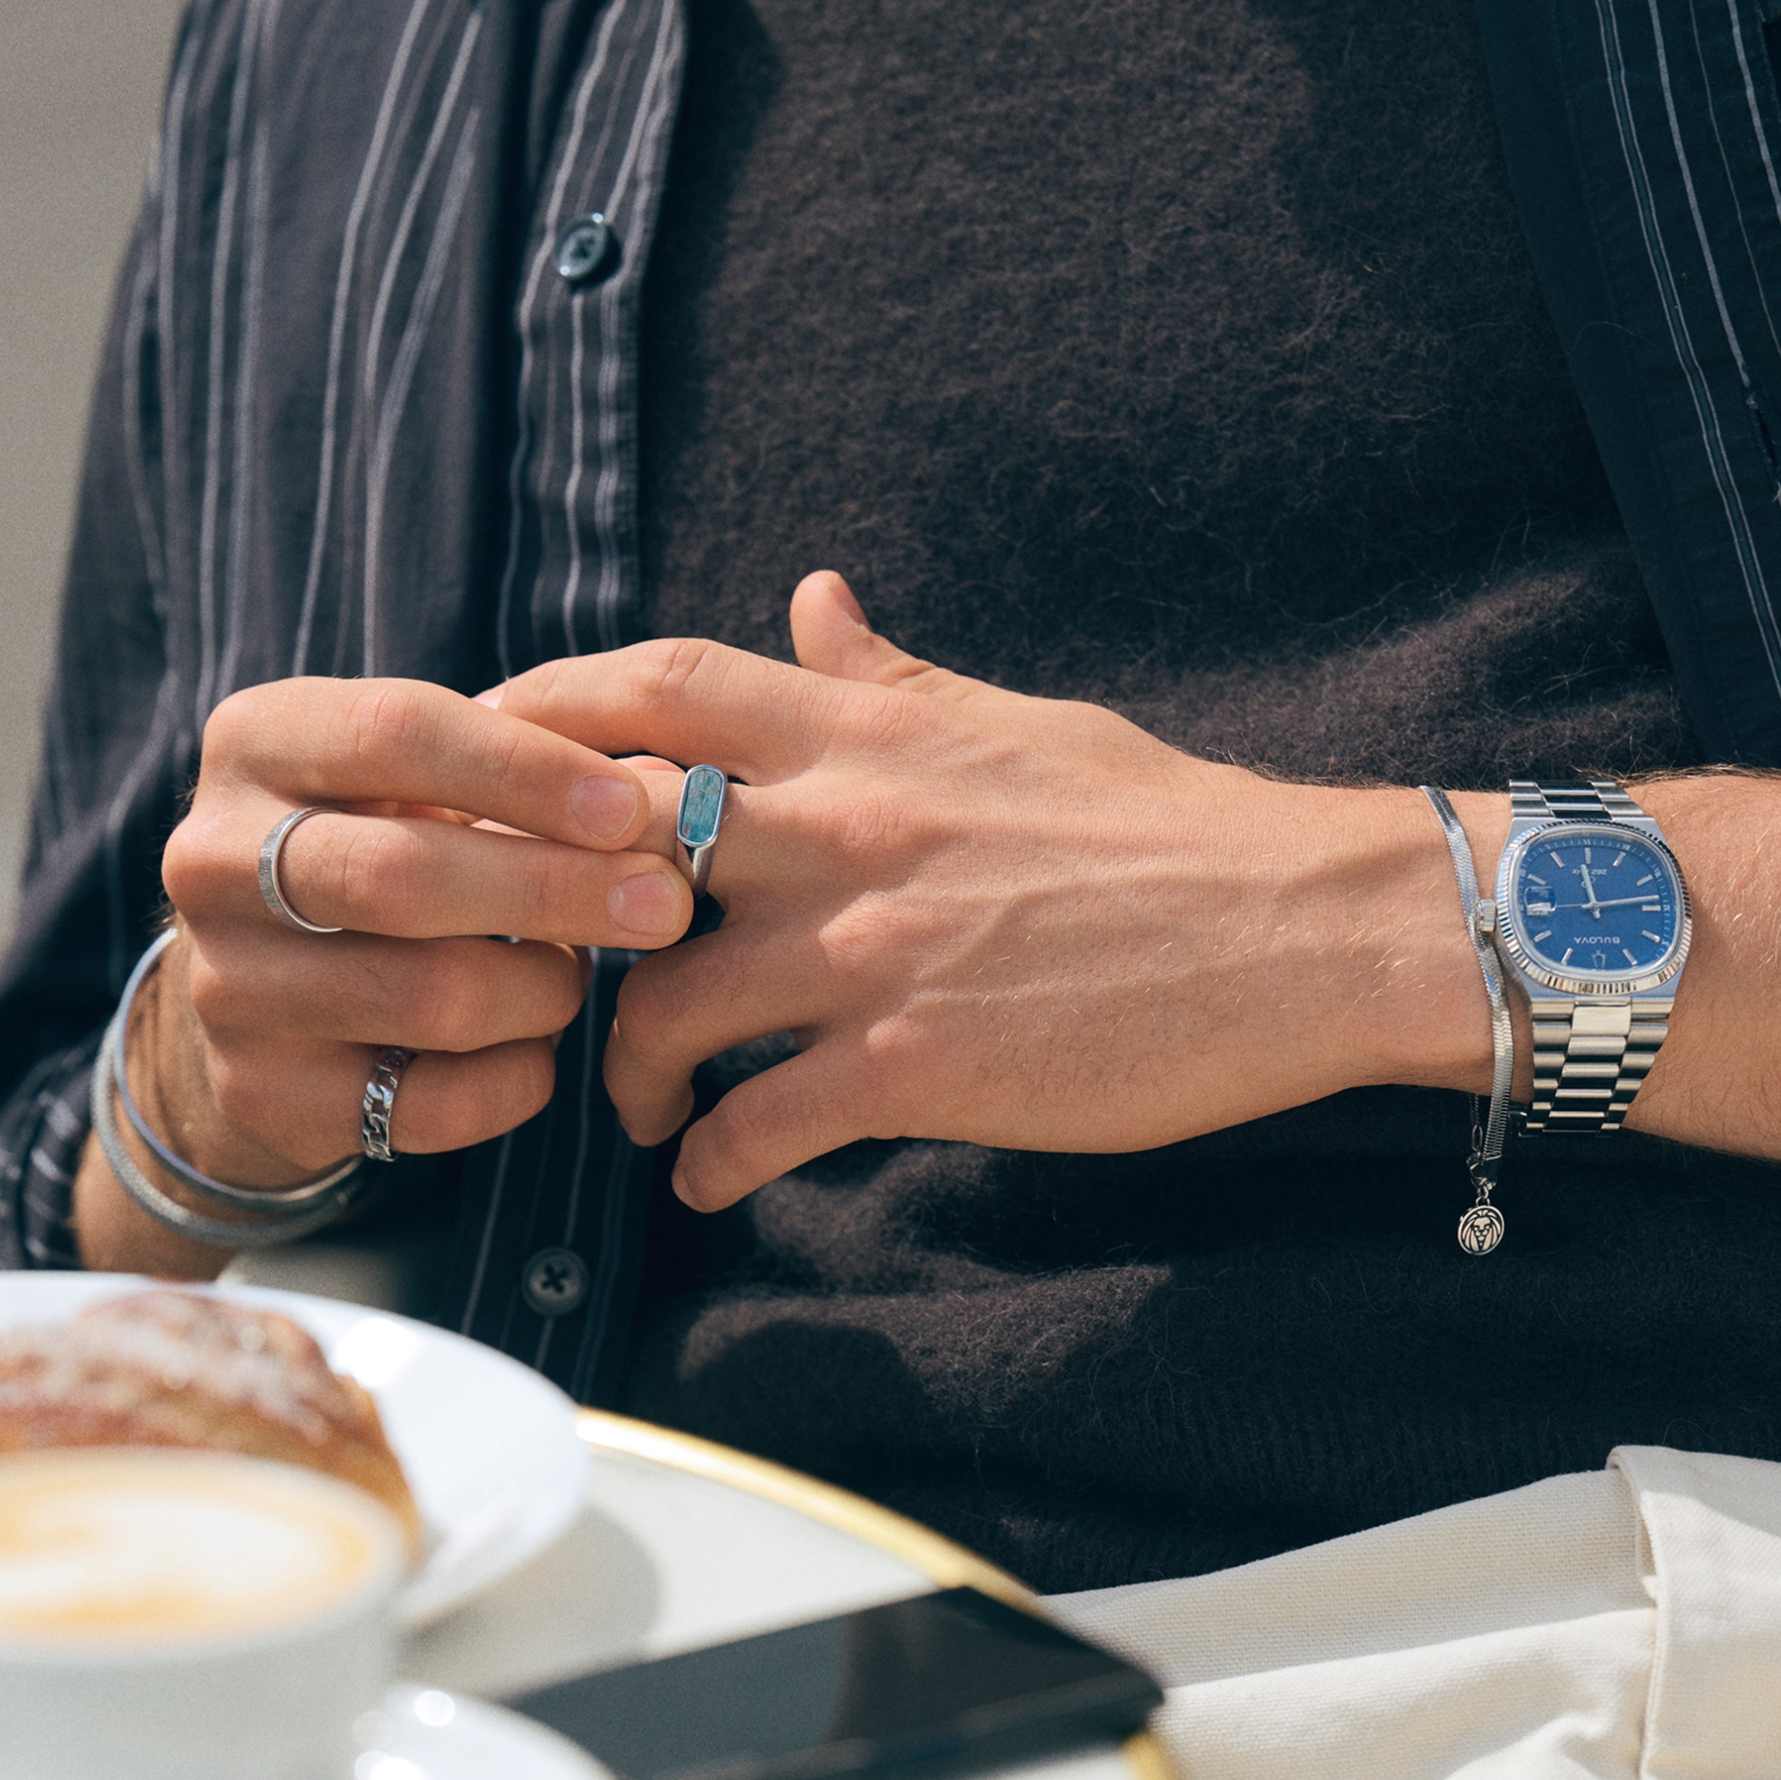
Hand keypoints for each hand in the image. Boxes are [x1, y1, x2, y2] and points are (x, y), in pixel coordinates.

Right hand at [137, 677, 691, 1193]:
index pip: (397, 732)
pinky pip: (428, 1102)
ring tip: (577, 976)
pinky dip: (514, 1080)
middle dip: (554, 891)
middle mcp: (212, 858)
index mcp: (256, 741)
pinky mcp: (263, 1093)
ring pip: (427, 997)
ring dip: (540, 991)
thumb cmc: (380, 848)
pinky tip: (535, 1051)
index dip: (526, 771)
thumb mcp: (421, 783)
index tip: (632, 809)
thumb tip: (664, 799)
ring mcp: (228, 985)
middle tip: (664, 905)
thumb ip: (525, 774)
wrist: (264, 991)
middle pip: (403, 876)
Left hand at [485, 573, 1494, 1210]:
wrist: (1295, 928)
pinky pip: (755, 1125)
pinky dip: (709, 1164)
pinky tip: (708, 1181)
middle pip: (617, 849)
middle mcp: (844, 826)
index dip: (545, 714)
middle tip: (528, 967)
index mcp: (866, 732)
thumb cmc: (1159, 823)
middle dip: (544, 911)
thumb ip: (890, 675)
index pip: (660, 688)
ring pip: (662, 1009)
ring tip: (641, 1110)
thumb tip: (809, 598)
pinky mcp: (913, 1065)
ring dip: (625, 1074)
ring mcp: (871, 949)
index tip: (486, 760)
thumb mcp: (1016, 719)